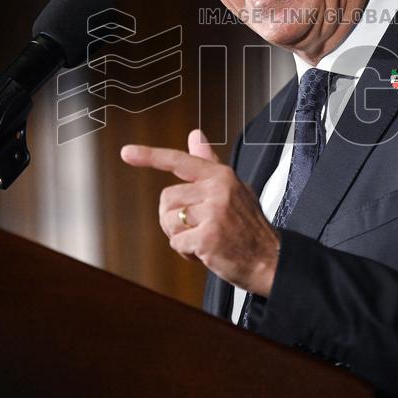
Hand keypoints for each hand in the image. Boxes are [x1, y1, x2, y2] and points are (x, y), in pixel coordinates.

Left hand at [120, 129, 279, 295]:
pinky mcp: (207, 236)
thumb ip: (208, 163)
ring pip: (169, 221)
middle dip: (174, 218)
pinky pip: (176, 243)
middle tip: (197, 228)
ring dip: (180, 236)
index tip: (127, 153)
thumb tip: (195, 136)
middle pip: (167, 198)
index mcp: (221, 175)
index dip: (150, 156)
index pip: (180, 161)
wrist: (271, 261)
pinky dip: (186, 252)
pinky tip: (206, 252)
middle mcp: (218, 189)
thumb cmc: (249, 228)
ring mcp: (213, 213)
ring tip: (203, 239)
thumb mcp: (234, 189)